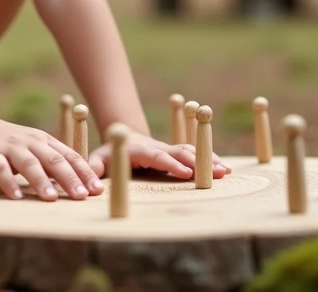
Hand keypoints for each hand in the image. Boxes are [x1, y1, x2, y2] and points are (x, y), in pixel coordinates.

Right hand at [0, 114, 104, 201]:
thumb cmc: (11, 144)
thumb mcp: (35, 148)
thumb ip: (53, 162)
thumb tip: (79, 184)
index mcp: (45, 141)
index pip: (70, 156)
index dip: (84, 173)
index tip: (97, 190)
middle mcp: (31, 142)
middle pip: (53, 160)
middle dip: (69, 178)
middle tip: (81, 196)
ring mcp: (10, 147)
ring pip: (29, 163)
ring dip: (41, 181)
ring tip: (51, 199)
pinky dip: (8, 182)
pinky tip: (16, 197)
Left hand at [88, 132, 229, 179]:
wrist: (124, 135)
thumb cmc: (110, 151)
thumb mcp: (99, 158)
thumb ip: (95, 167)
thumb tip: (93, 183)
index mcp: (140, 150)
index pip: (157, 157)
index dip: (171, 164)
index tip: (185, 173)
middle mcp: (158, 147)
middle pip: (180, 152)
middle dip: (198, 162)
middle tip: (216, 172)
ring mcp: (169, 149)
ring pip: (190, 151)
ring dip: (208, 159)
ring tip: (225, 171)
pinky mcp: (177, 153)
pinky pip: (195, 153)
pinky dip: (210, 158)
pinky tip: (225, 169)